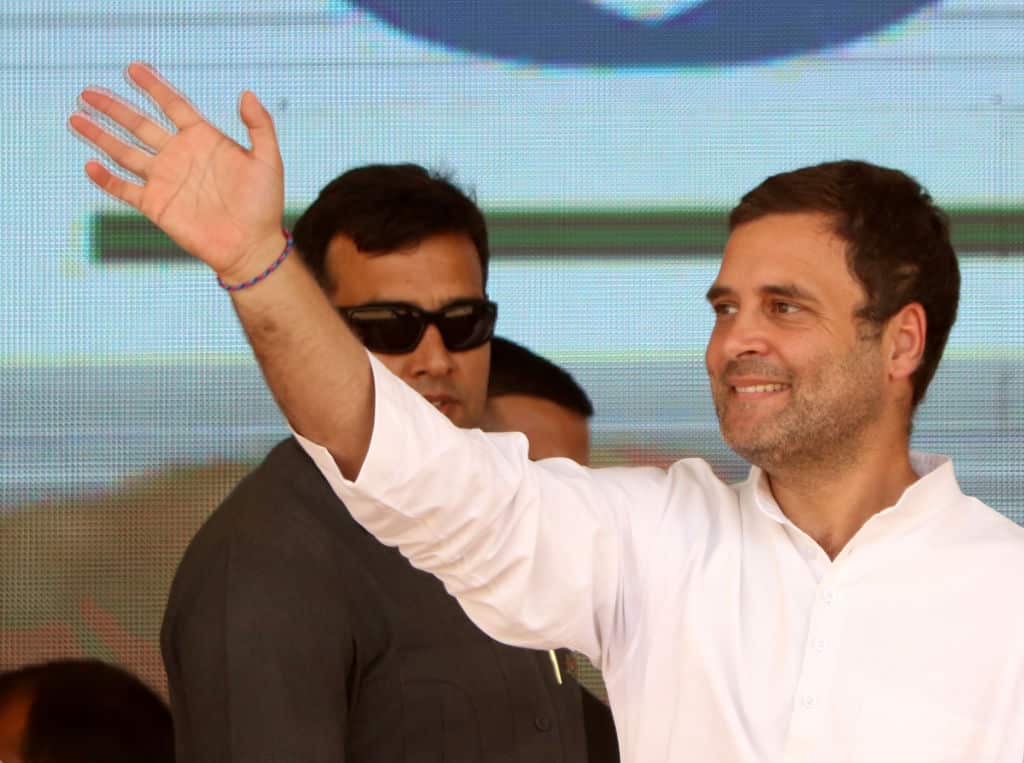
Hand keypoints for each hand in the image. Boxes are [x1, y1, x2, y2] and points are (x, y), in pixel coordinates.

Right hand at [69, 62, 285, 279]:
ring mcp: (165, 180)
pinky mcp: (156, 205)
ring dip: (100, 136)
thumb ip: (260, 126)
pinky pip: (124, 189)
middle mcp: (179, 155)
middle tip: (88, 91)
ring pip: (124, 152)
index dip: (154, 86)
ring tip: (76, 117)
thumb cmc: (264, 205)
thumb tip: (247, 94)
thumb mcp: (269, 161)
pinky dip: (106, 179)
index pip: (173, 105)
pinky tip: (90, 165)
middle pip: (139, 124)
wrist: (252, 245)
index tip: (133, 68)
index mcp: (204, 139)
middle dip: (114, 108)